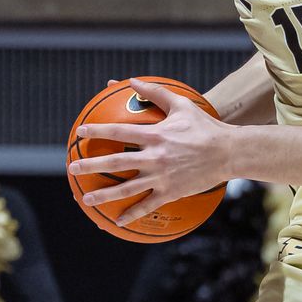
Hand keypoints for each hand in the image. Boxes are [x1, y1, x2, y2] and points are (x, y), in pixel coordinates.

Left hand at [68, 78, 231, 226]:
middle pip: (115, 161)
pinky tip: (118, 221)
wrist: (229, 153)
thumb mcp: (181, 105)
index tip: (80, 133)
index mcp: (155, 135)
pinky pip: (147, 205)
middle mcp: (154, 157)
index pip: (118, 131)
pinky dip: (132, 213)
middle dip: (90, 165)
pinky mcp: (171, 192)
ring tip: (86, 199)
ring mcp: (161, 176)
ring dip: (103, 194)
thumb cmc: (205, 127)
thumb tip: (132, 80)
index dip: (97, 131)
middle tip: (72, 168)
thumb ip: (155, 92)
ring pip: (126, 187)